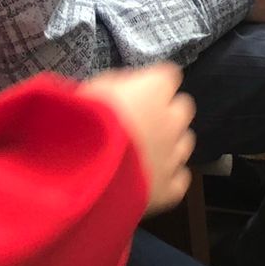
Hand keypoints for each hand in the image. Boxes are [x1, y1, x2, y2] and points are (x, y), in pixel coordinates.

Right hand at [80, 64, 195, 213]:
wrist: (80, 172)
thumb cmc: (82, 125)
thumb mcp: (91, 89)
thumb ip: (117, 86)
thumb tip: (124, 89)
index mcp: (154, 89)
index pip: (168, 77)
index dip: (153, 85)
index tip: (140, 91)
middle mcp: (171, 119)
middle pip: (181, 109)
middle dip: (166, 114)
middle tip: (141, 122)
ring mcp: (173, 155)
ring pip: (184, 143)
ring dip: (168, 145)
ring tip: (141, 154)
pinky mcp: (169, 188)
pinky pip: (179, 179)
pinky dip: (168, 178)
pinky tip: (149, 180)